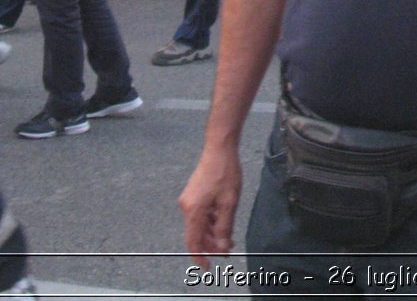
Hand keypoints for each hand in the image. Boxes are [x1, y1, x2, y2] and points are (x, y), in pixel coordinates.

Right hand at [180, 147, 242, 268]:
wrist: (219, 148)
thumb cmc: (225, 172)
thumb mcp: (229, 202)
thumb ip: (224, 226)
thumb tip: (223, 246)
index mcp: (193, 210)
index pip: (193, 242)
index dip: (200, 257)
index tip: (207, 268)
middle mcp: (187, 206)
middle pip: (196, 234)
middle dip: (211, 245)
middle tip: (227, 250)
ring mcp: (189, 199)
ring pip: (199, 225)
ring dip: (212, 233)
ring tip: (229, 236)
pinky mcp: (193, 194)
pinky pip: (200, 214)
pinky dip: (210, 221)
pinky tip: (222, 221)